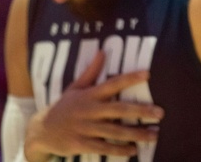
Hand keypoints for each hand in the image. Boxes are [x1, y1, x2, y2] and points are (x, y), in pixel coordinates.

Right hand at [23, 51, 163, 160]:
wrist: (40, 130)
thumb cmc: (63, 107)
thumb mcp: (74, 87)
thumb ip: (91, 71)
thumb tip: (103, 51)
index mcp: (89, 95)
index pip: (112, 83)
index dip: (130, 78)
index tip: (148, 74)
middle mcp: (88, 110)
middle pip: (119, 109)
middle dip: (141, 111)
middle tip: (160, 113)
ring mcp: (85, 128)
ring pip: (115, 131)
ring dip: (136, 133)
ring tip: (154, 135)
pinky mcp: (81, 144)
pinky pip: (104, 147)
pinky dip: (119, 149)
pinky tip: (133, 149)